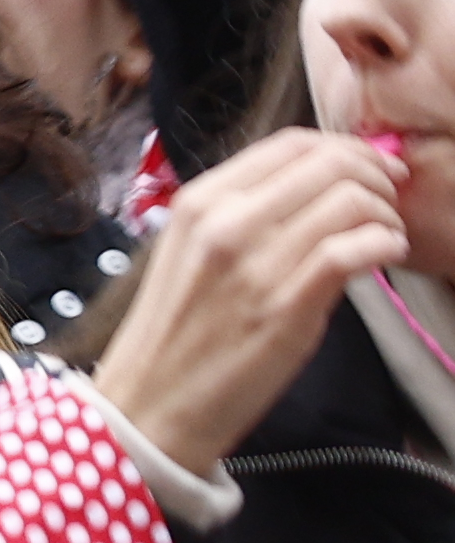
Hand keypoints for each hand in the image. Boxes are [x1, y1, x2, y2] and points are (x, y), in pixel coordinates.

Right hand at [89, 126, 412, 467]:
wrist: (153, 398)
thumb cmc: (177, 328)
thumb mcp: (192, 251)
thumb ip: (245, 216)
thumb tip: (318, 192)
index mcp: (200, 200)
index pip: (291, 143)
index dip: (346, 147)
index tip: (371, 168)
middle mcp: (226, 220)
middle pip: (329, 164)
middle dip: (377, 175)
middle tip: (390, 201)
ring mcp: (257, 262)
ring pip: (350, 201)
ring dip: (386, 214)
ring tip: (387, 237)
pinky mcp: (288, 305)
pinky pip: (355, 250)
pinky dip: (385, 245)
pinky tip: (386, 258)